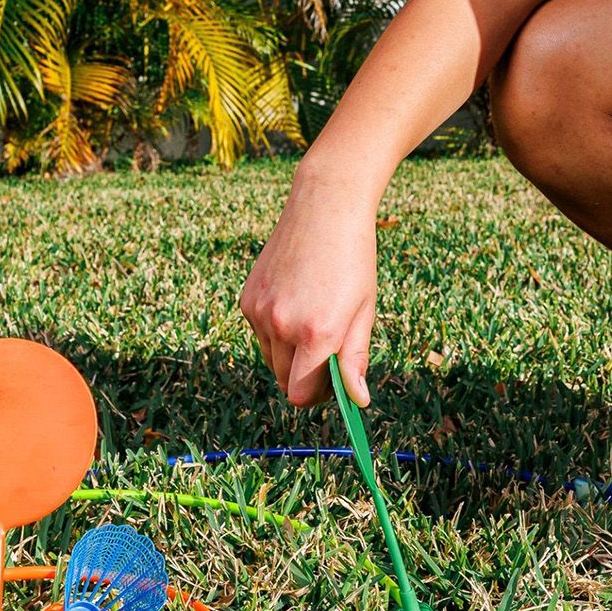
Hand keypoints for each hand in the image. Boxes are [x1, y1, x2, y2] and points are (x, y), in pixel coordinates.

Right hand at [239, 171, 377, 407]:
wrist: (325, 209)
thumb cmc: (354, 259)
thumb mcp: (364, 309)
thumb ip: (356, 358)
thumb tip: (358, 401)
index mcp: (317, 331)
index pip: (301, 394)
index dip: (318, 396)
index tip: (333, 384)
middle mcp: (282, 324)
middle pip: (284, 381)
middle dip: (305, 376)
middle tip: (330, 349)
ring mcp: (259, 311)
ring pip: (270, 358)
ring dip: (290, 353)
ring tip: (314, 318)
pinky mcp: (246, 299)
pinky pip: (259, 333)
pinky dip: (275, 330)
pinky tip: (296, 301)